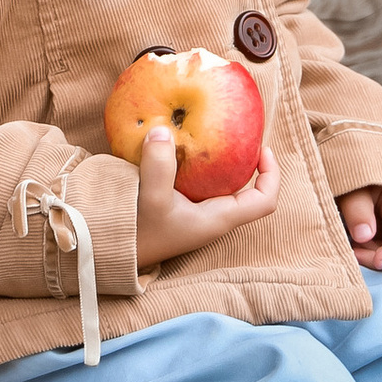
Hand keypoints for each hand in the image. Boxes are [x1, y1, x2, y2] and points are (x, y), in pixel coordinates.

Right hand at [136, 125, 281, 273]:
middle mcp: (211, 215)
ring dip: (217, 159)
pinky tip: (176, 142)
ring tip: (207, 131)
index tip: (261, 149)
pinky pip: (195, 179)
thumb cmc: (138, 234)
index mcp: (218, 218)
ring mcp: (194, 210)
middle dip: (244, 159)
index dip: (271, 175)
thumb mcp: (151, 199)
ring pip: (218, 182)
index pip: (264, 202)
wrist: (110, 250)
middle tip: (234, 132)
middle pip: (245, 188)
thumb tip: (162, 130)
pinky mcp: (176, 203)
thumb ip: (158, 165)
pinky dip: (192, 161)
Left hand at [339, 185, 381, 272]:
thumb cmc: (359, 185)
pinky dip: (376, 261)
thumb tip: (363, 236)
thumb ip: (357, 210)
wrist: (362, 181)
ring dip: (378, 261)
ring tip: (356, 246)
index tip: (378, 261)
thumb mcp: (354, 191)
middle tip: (354, 250)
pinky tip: (361, 249)